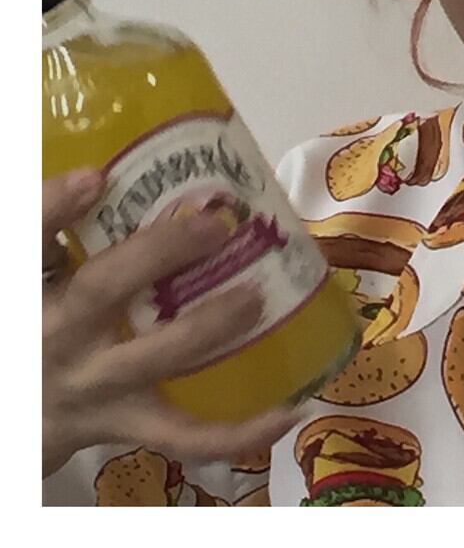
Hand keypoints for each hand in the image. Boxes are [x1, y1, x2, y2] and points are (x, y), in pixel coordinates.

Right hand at [43, 168, 301, 478]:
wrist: (19, 414)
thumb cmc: (40, 328)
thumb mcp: (40, 280)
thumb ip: (65, 235)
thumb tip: (113, 177)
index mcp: (34, 287)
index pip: (30, 238)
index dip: (56, 207)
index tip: (96, 178)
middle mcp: (60, 334)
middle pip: (103, 289)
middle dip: (160, 253)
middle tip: (216, 227)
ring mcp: (95, 385)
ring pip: (153, 357)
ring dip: (210, 326)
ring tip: (256, 298)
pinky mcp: (124, 425)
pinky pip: (183, 437)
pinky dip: (237, 432)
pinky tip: (286, 413)